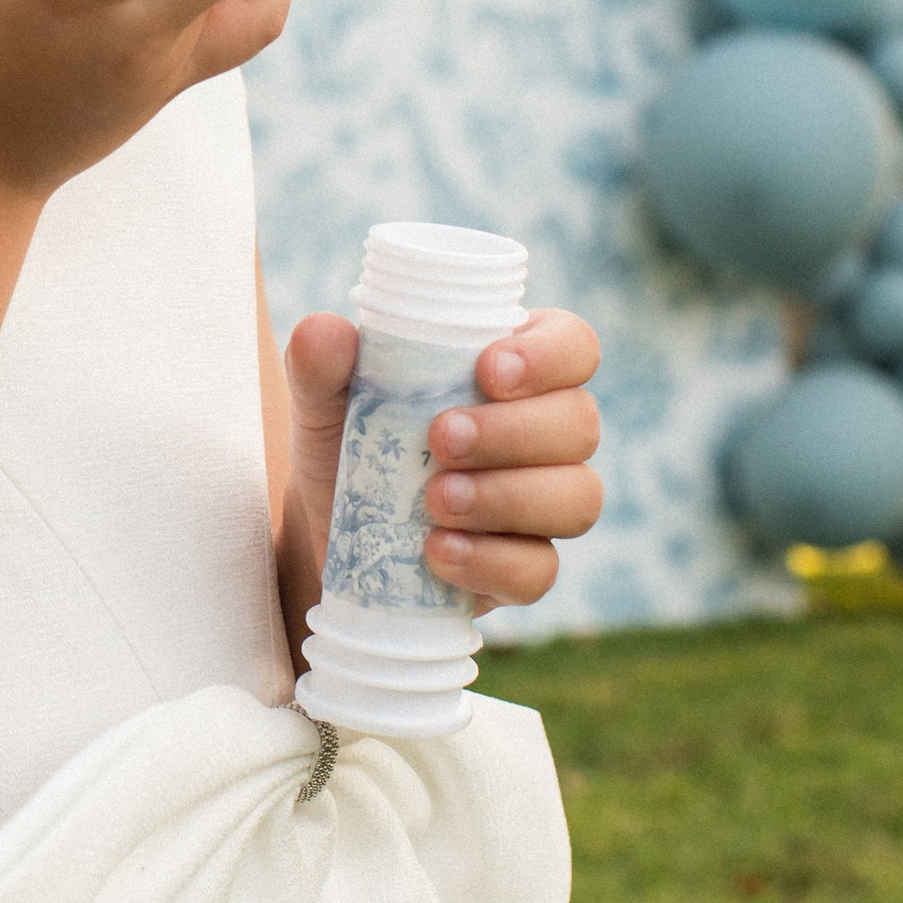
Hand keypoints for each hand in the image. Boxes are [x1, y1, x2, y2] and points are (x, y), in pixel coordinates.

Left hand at [283, 306, 602, 618]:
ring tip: (436, 500)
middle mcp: (545, 433)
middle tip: (441, 438)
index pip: (573, 346)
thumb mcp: (325, 398)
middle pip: (580, 424)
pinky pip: (540, 570)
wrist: (331, 531)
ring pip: (576, 498)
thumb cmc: (351, 441)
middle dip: (514, 431)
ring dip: (508, 497)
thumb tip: (326, 333)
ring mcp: (542, 505)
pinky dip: (491, 561)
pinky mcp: (523, 566)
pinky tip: (438, 551)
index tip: (489, 370)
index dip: (549, 356)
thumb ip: (322, 362)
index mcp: (517, 369)